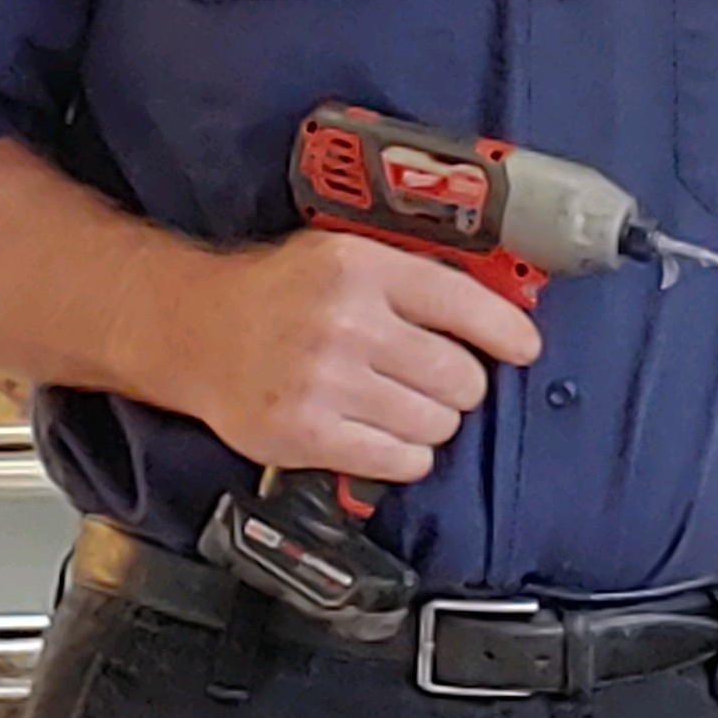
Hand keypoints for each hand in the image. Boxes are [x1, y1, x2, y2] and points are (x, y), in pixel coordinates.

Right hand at [143, 227, 543, 483]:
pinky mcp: (308, 435)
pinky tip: (384, 432)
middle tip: (438, 378)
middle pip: (458, 375)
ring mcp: (325, 383)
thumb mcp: (343, 256)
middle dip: (461, 383)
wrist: (195, 332)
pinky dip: (406, 454)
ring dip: (432, 421)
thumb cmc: (279, 294)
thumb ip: (412, 277)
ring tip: (399, 403)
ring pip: (436, 423)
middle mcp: (345, 322)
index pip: (463, 302)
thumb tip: (499, 307)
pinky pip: (401, 460)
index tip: (523, 347)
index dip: (506, 331)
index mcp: (361, 267)